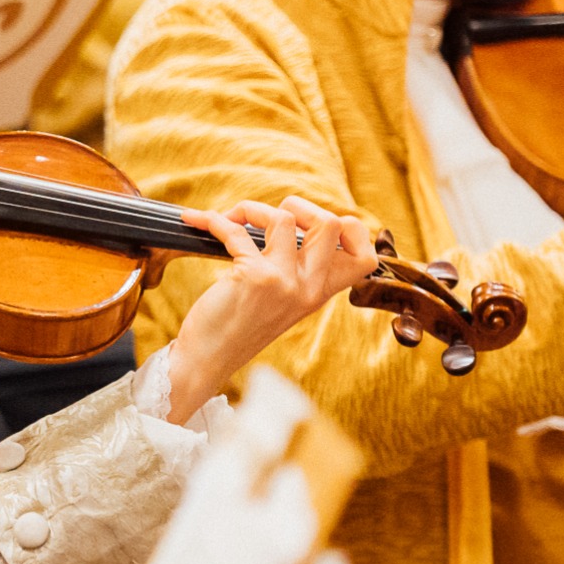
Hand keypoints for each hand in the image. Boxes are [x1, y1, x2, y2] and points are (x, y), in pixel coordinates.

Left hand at [166, 197, 381, 420]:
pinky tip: (198, 221)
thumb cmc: (238, 326)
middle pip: (332, 223)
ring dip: (250, 209)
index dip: (351, 230)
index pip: (365, 257)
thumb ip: (297, 272)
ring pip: (285, 217)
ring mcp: (284, 282)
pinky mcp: (253, 277)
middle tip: (266, 217)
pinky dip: (213, 220)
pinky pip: (237, 230)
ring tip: (231, 219)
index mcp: (319, 293)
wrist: (208, 358)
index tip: (314, 223)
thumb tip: (290, 222)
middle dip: (296, 205)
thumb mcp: (281, 302)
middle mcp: (309, 287)